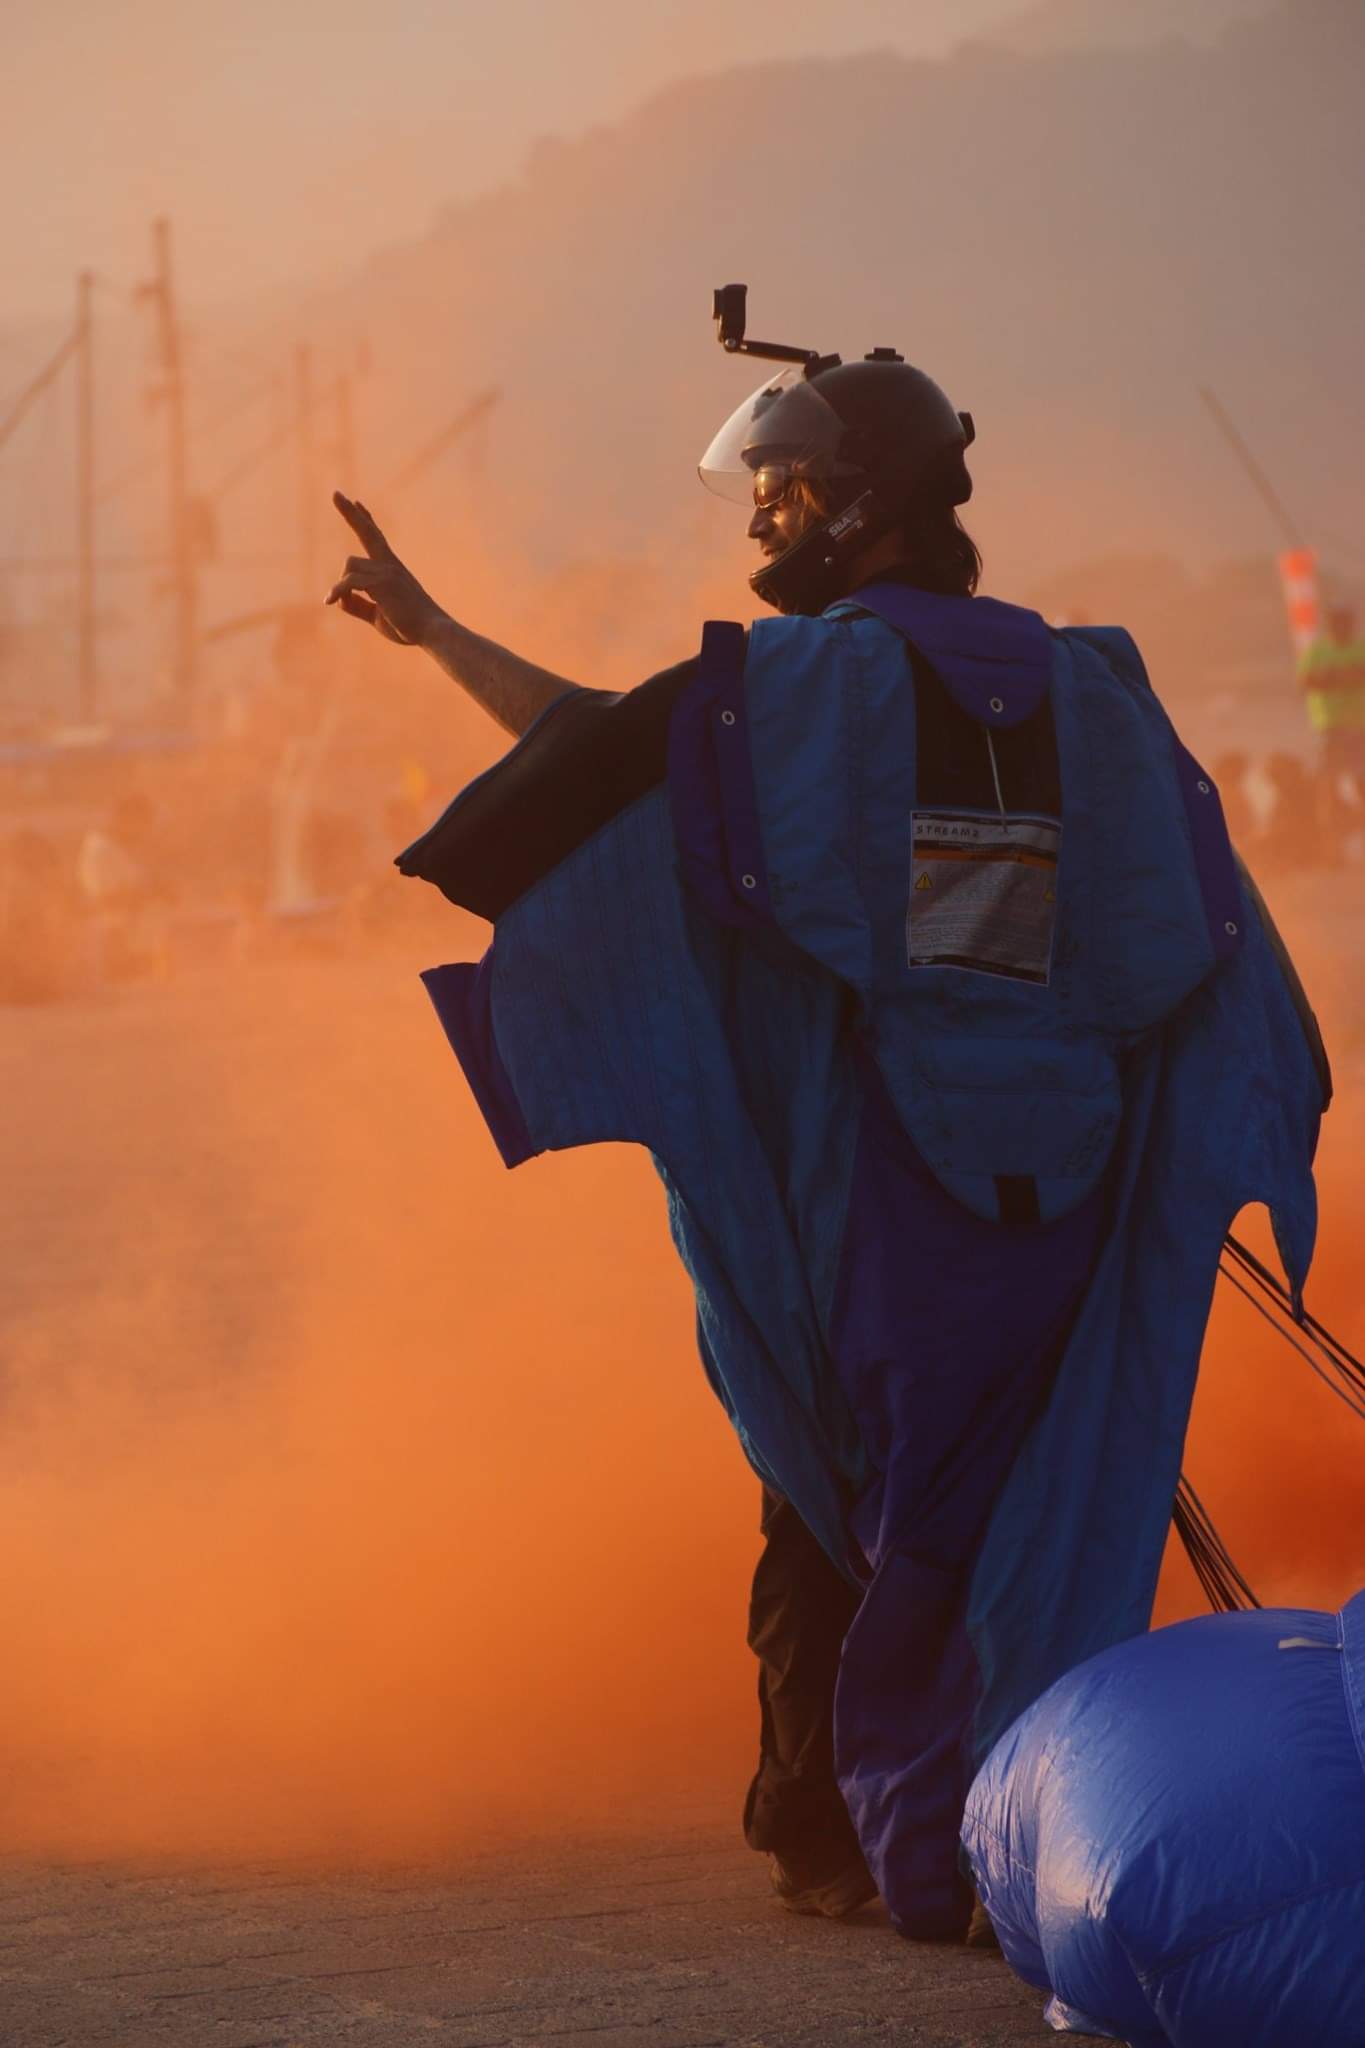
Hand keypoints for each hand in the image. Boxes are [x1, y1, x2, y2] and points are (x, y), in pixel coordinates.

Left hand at [326, 492, 443, 646]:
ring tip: (336, 602)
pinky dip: (337, 591)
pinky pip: (348, 582)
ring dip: (341, 585)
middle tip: (335, 493)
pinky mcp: (382, 582)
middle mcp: (390, 564)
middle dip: (350, 512)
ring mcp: (387, 571)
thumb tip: (339, 600)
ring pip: (349, 566)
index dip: (366, 519)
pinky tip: (329, 601)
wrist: (432, 632)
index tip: (357, 502)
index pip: (376, 538)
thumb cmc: (410, 626)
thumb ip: (359, 606)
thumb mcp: (379, 616)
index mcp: (392, 569)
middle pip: (367, 531)